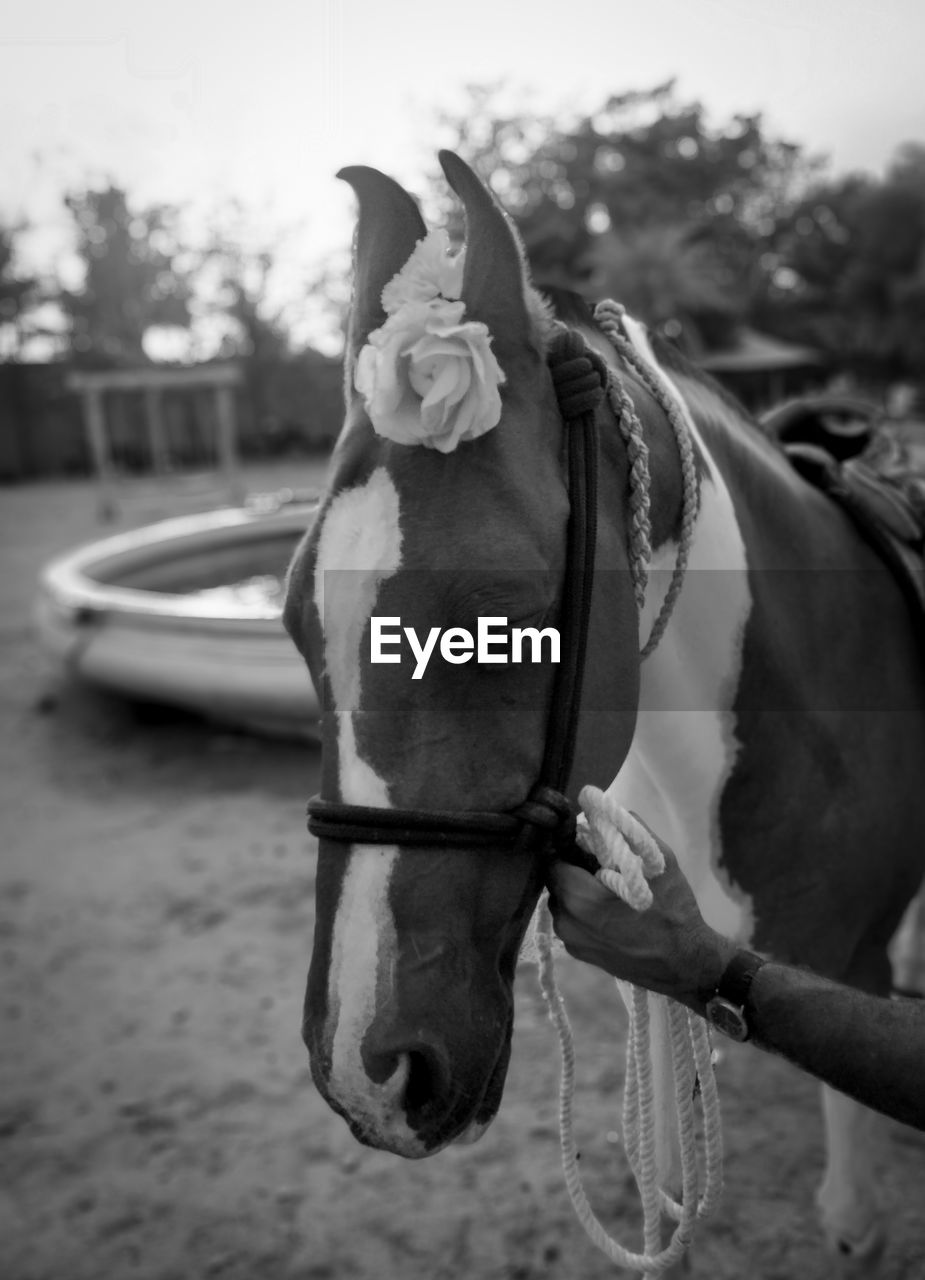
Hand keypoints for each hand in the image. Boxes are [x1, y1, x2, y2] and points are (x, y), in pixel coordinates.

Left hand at [547, 825, 736, 1010]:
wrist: (685, 965)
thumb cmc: (673, 912)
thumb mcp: (659, 862)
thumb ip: (630, 831)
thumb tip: (608, 811)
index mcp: (579, 897)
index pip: (552, 860)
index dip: (567, 847)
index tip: (587, 844)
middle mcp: (567, 922)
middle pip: (555, 881)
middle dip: (573, 868)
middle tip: (600, 864)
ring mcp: (571, 942)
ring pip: (562, 902)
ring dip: (577, 891)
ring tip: (606, 887)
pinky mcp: (580, 955)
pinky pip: (571, 922)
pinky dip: (582, 911)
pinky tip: (609, 909)